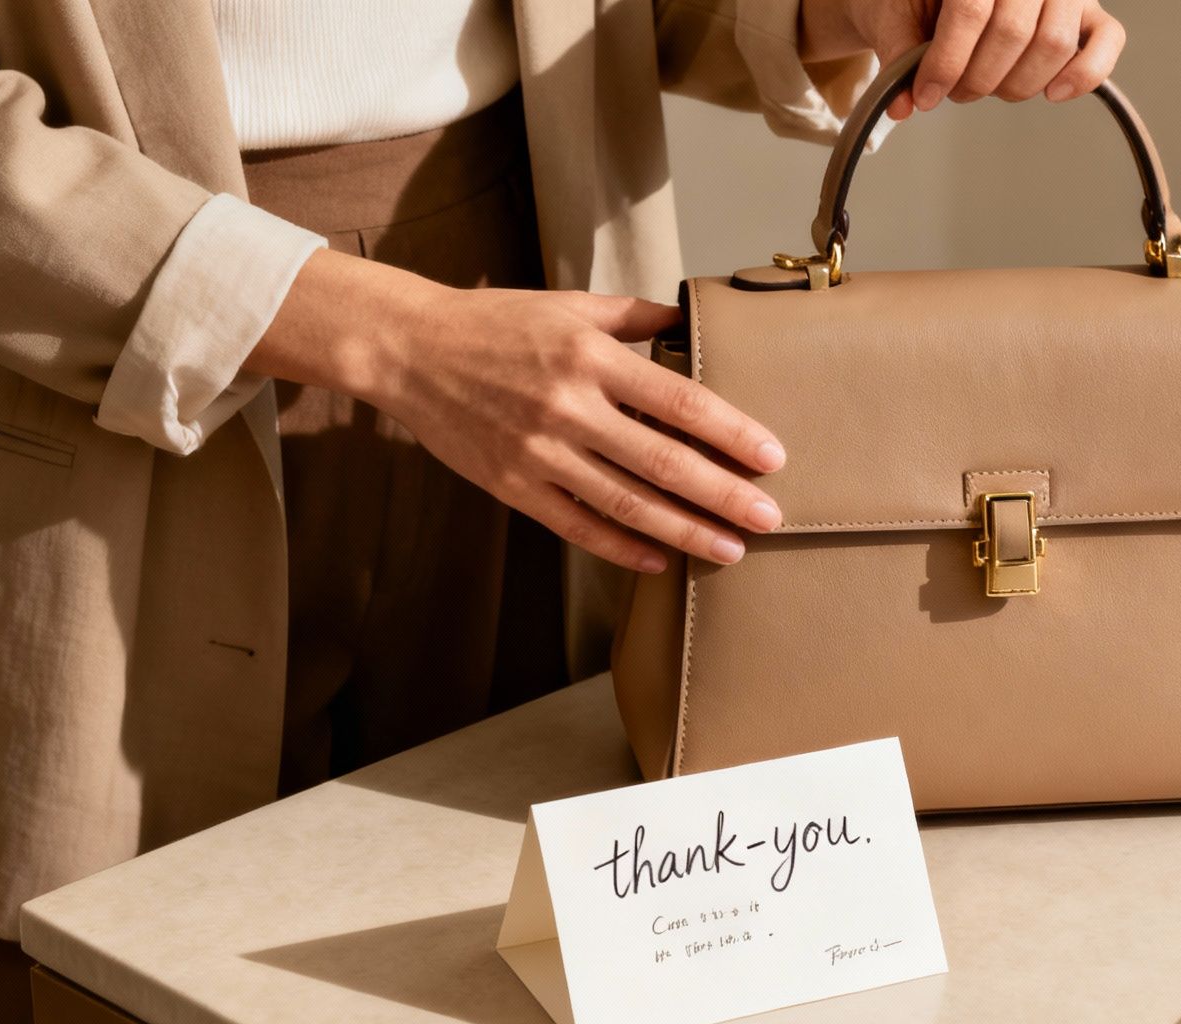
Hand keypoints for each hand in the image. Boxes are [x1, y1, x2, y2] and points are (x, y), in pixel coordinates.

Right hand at [247, 250, 786, 573]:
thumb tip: (690, 319)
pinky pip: (577, 524)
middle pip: (663, 461)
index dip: (731, 432)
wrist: (408, 349)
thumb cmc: (496, 323)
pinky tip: (660, 560)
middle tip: (769, 518)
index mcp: (590, 357)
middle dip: (723, 494)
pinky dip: (621, 547)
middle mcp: (568, 406)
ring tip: (729, 549)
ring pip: (626, 502)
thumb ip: (635, 316)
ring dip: (683, 530)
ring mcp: (538, 451)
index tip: (772, 457)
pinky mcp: (512, 485)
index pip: (679, 401)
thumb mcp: (569, 306)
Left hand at [802, 0, 1125, 119]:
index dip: (947, 61)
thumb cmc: (919, 0)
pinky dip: (1083, 75)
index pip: (971, 9)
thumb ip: (897, 53)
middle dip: (976, 79)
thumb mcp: (895, 14)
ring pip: (1053, 44)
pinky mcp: (1091, 13)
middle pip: (1012, 33)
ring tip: (987, 86)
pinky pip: (1109, 42)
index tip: (925, 95)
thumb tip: (900, 104)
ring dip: (1015, 84)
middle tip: (955, 92)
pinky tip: (1053, 94)